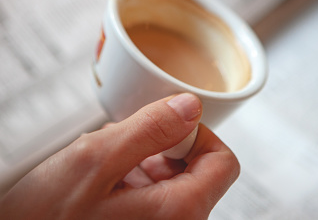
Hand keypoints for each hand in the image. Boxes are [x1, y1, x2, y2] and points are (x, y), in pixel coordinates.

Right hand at [0, 93, 239, 219]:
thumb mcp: (94, 161)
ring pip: (171, 182)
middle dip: (160, 149)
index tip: (161, 128)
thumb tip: (190, 107)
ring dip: (141, 163)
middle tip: (120, 148)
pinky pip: (151, 197)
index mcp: (179, 212)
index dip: (196, 134)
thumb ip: (148, 129)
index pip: (222, 162)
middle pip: (198, 171)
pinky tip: (100, 184)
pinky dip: (130, 180)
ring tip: (103, 169)